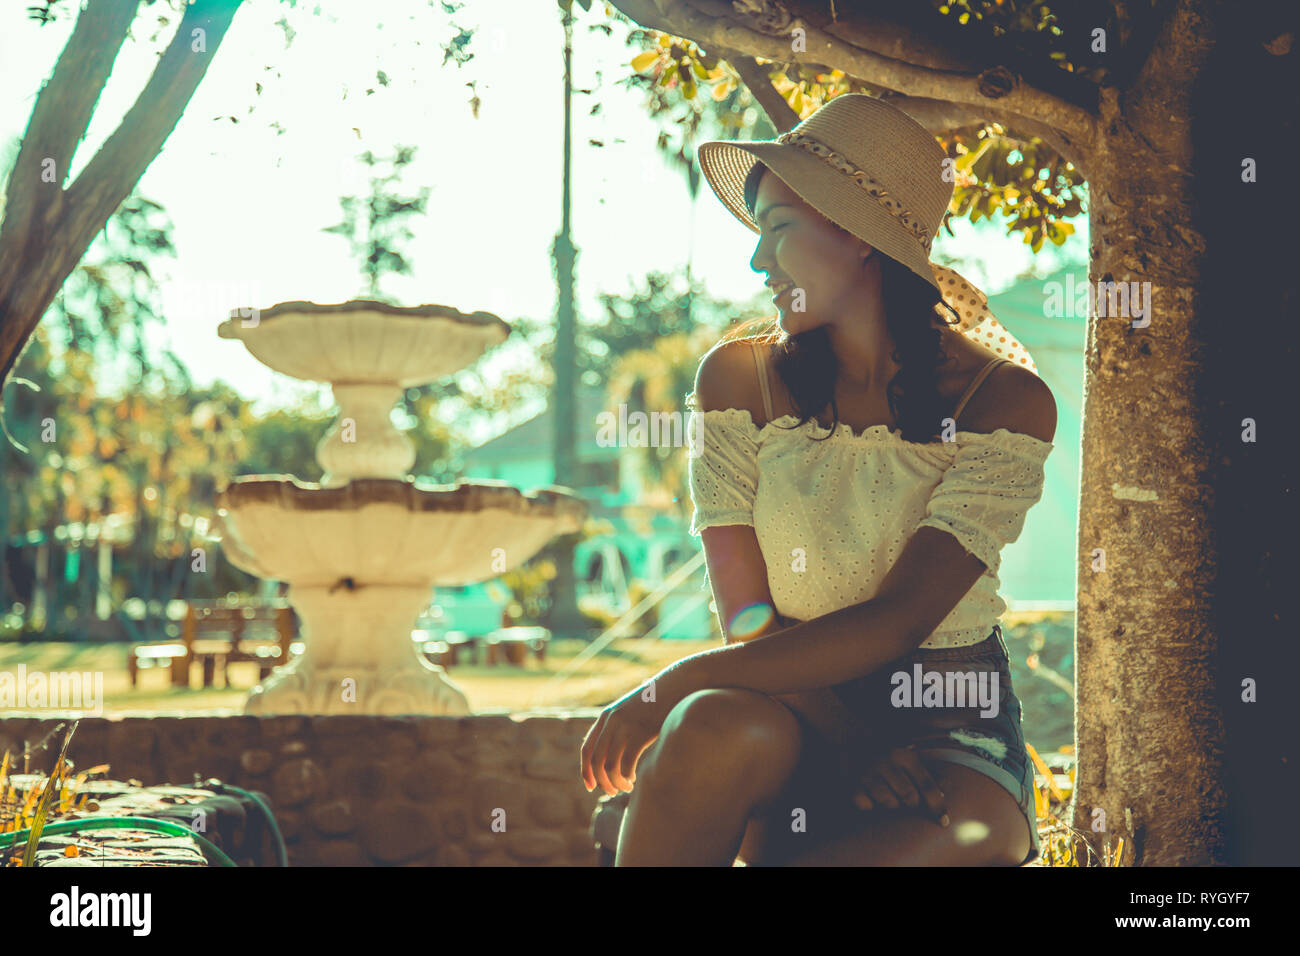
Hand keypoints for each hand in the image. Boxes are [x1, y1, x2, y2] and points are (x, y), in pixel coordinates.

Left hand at [578, 658, 703, 796]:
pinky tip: (635, 778)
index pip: (586, 750)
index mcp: (605, 717)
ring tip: (626, 787)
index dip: (585, 771)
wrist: (676, 685)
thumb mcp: (632, 709)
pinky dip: (628, 776)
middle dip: (602, 782)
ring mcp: (625, 726)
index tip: (591, 787)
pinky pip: (627, 763)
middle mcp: (611, 721)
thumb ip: (621, 724)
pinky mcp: (640, 732)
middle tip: (612, 792)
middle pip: (596, 761)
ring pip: (610, 765)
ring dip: (616, 782)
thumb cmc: (656, 701)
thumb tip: (614, 747)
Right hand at [845, 744, 948, 826]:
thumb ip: (926, 772)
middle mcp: (887, 762)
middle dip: (910, 803)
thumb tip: (945, 792)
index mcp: (905, 755)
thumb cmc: (886, 756)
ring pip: (890, 804)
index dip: (937, 806)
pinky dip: (870, 805)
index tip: (944, 822)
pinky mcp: (853, 785)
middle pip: (910, 798)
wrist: (848, 741)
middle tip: (904, 798)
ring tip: (886, 794)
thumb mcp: (906, 756)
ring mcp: (868, 773)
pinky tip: (868, 795)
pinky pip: (869, 807)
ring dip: (891, 804)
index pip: (927, 785)